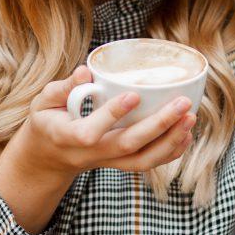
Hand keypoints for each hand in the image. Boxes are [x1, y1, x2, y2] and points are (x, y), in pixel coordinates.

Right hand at [0, 65, 194, 231]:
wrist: (47, 158)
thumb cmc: (47, 122)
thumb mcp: (43, 102)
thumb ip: (63, 88)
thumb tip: (87, 71)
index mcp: (67, 136)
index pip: (91, 132)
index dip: (112, 115)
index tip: (134, 95)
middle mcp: (90, 153)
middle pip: (128, 145)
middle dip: (158, 125)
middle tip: (183, 103)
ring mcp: (107, 161)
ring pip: (142, 160)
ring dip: (170, 141)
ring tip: (191, 118)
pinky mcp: (119, 164)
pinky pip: (147, 164)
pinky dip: (170, 152)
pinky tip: (186, 134)